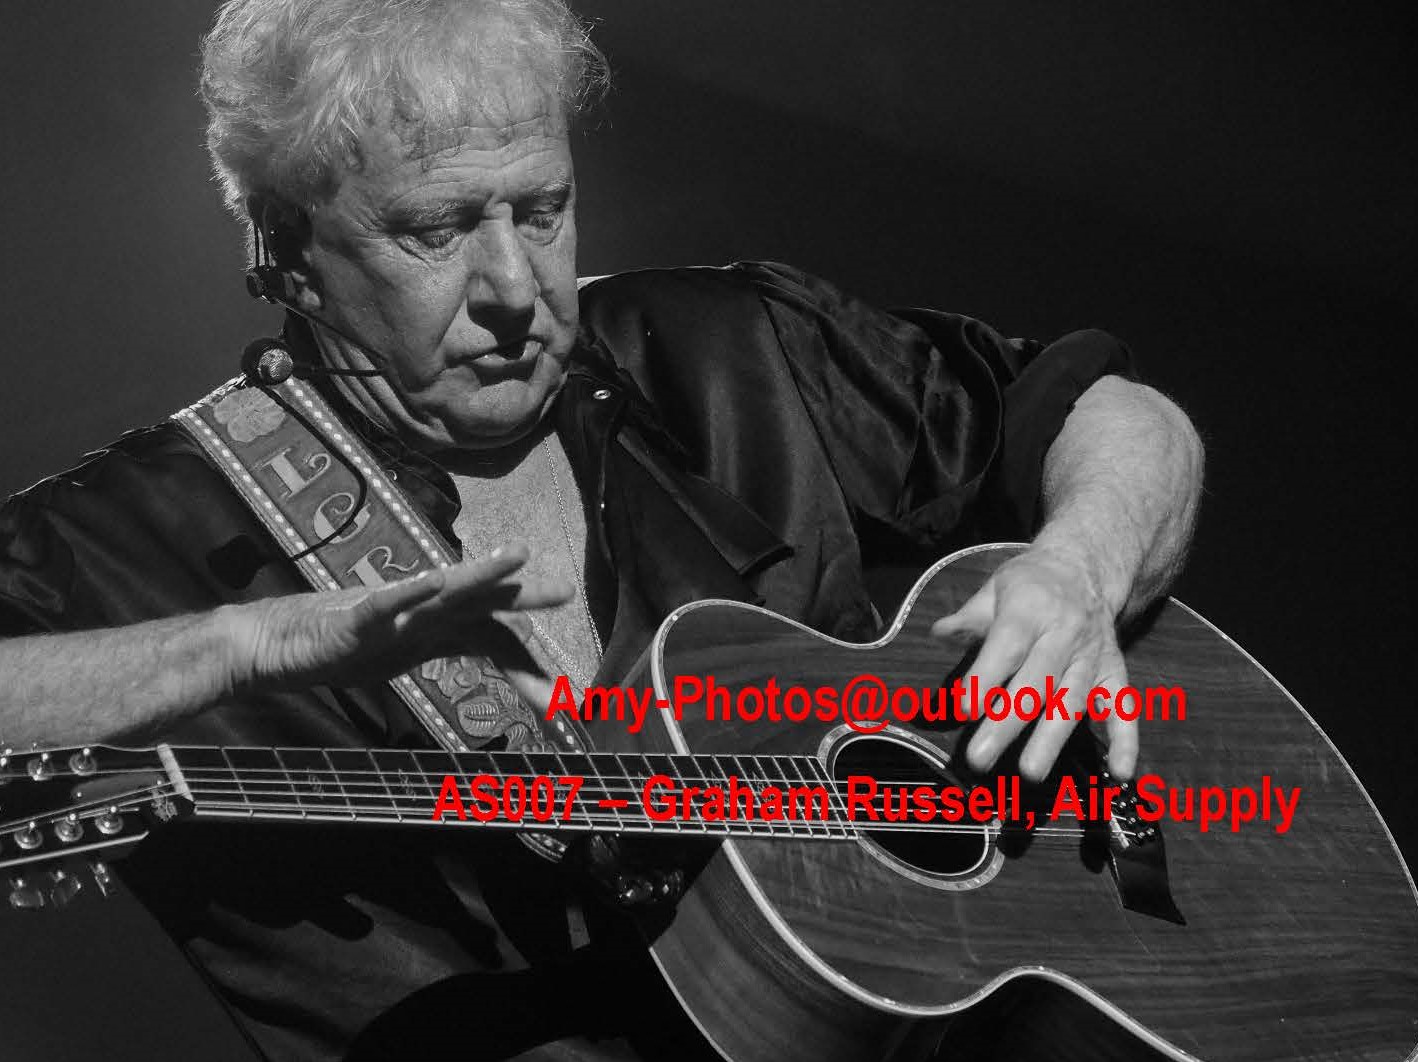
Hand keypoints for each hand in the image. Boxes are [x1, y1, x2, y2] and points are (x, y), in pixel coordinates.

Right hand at [223, 542, 572, 694]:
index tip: (564, 698)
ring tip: (516, 555)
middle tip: (565, 590)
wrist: (270, 643)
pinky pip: (384, 605)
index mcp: (434, 630)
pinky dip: (408, 592)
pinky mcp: (353, 620)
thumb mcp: (403, 654)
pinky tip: (433, 578)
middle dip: (524, 599)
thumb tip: (485, 647)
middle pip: (480, 606)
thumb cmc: (338, 645)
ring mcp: (389, 615)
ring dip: (478, 574)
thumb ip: (444, 645)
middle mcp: (420, 617)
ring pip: (441, 592)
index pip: (494, 640)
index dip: (528, 664)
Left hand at [929, 544, 1134, 781]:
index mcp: (1031, 610)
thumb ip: (970, 617)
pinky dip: (1125, 741)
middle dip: (1006, 724)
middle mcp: (1065, 635)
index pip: (1008, 647)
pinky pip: (1124, 708)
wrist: (1087, 568)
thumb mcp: (995, 587)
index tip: (963, 710)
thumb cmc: (1030, 584)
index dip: (985, 678)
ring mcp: (1092, 656)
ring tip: (1030, 773)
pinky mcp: (1113, 673)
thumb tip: (939, 633)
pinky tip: (1118, 774)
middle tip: (979, 759)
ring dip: (1051, 739)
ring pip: (1071, 702)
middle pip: (1035, 684)